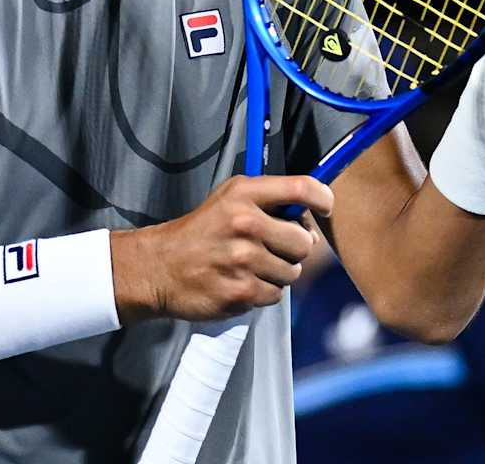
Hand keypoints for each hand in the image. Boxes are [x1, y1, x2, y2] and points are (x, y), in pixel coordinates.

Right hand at [114, 175, 333, 322]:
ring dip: (278, 273)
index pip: (301, 188)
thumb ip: (268, 201)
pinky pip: (276, 295)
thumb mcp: (228, 200)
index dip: (322, 198)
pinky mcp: (241, 292)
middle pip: (304, 241)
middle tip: (273, 248)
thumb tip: (310, 218)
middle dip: (295, 248)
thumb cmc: (201, 232)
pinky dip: (263, 292)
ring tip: (251, 266)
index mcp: (243, 195)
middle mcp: (244, 224)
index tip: (324, 207)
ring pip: (292, 272)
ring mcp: (243, 260)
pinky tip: (242, 282)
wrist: (160, 268)